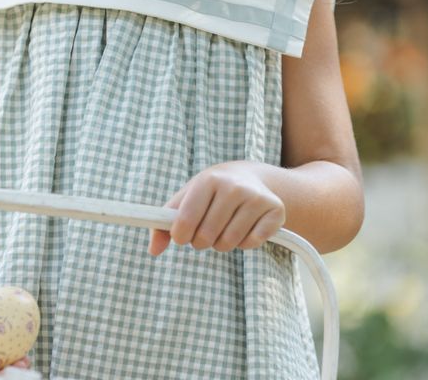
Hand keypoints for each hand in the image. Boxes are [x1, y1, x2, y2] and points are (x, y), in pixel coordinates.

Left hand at [147, 161, 285, 256]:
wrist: (253, 178)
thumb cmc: (212, 191)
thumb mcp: (187, 197)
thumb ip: (164, 222)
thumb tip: (153, 250)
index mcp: (208, 180)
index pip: (185, 222)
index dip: (180, 235)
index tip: (182, 235)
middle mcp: (233, 187)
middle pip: (206, 237)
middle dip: (201, 241)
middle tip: (206, 230)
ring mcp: (255, 198)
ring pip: (228, 243)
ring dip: (222, 243)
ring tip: (225, 226)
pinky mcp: (274, 211)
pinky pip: (251, 244)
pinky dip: (244, 243)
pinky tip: (245, 226)